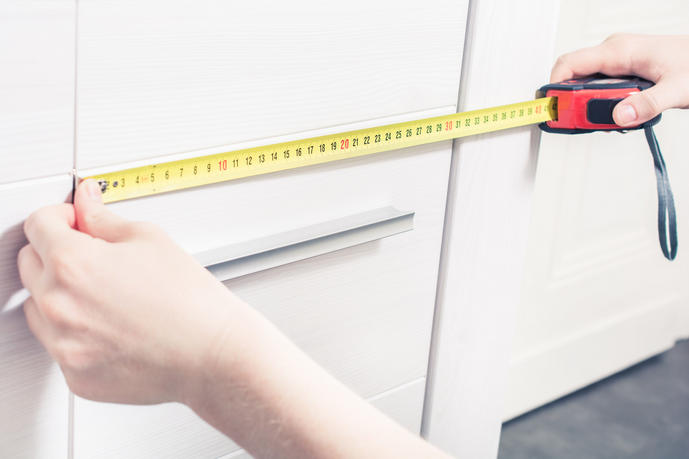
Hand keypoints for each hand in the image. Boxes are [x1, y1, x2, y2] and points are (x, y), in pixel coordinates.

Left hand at [17, 179, 239, 404]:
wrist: (213, 353)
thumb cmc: (191, 301)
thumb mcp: (150, 240)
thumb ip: (104, 219)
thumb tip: (86, 202)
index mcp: (73, 264)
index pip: (37, 225)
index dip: (60, 216)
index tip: (75, 222)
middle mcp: (58, 306)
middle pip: (29, 264)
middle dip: (56, 252)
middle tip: (96, 257)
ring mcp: (63, 345)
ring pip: (39, 307)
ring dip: (61, 294)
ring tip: (108, 295)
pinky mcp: (74, 374)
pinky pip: (58, 344)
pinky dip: (76, 332)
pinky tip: (112, 324)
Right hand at [551, 34, 688, 126]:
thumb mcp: (677, 88)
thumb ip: (648, 104)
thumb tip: (620, 115)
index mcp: (620, 50)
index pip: (570, 64)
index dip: (555, 87)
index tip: (555, 108)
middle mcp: (614, 54)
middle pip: (574, 78)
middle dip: (574, 103)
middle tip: (584, 121)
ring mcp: (617, 62)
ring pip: (586, 85)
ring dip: (590, 106)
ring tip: (606, 119)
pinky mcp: (621, 72)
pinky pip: (598, 88)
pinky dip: (601, 104)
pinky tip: (615, 113)